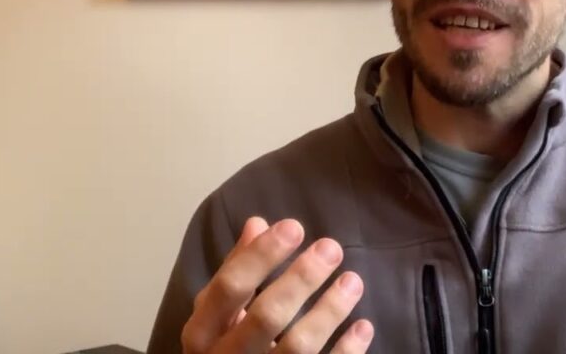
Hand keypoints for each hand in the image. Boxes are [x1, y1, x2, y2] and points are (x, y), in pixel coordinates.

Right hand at [182, 216, 373, 353]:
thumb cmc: (226, 346)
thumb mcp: (218, 313)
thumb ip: (236, 271)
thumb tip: (258, 224)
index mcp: (203, 331)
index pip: (229, 287)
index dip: (261, 255)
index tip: (294, 226)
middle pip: (266, 316)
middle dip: (301, 278)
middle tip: (331, 248)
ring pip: (298, 346)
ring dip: (329, 311)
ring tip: (352, 281)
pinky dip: (346, 350)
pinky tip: (363, 326)